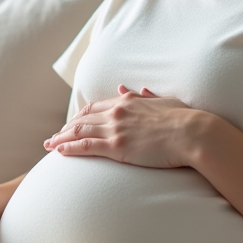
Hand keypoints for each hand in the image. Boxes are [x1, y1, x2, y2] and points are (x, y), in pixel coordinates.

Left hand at [42, 85, 205, 167]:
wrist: (193, 133)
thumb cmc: (185, 119)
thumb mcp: (164, 101)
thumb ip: (146, 97)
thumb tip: (134, 90)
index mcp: (128, 102)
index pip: (95, 107)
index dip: (80, 115)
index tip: (71, 122)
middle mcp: (117, 113)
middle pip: (82, 118)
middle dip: (65, 127)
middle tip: (54, 135)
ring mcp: (116, 129)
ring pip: (79, 132)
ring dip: (61, 138)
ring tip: (49, 145)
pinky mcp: (117, 147)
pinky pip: (86, 146)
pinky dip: (69, 148)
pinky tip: (59, 152)